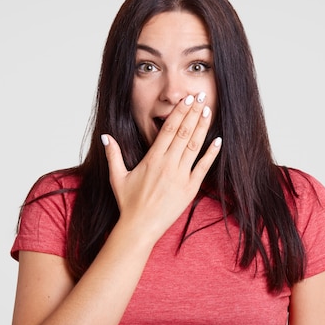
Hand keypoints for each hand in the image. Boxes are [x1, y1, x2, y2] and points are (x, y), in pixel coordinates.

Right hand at [101, 93, 221, 238]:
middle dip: (193, 112)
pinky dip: (211, 153)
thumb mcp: (117, 177)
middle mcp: (168, 164)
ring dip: (202, 127)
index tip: (186, 99)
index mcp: (152, 159)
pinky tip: (218, 140)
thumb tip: (105, 136)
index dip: (179, 112)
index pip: (168, 129)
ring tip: (208, 111)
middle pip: (183, 132)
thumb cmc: (128, 203)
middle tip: (201, 96)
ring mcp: (180, 176)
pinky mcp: (189, 189)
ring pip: (194, 146)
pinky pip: (203, 167)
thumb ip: (113, 154)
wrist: (140, 227)